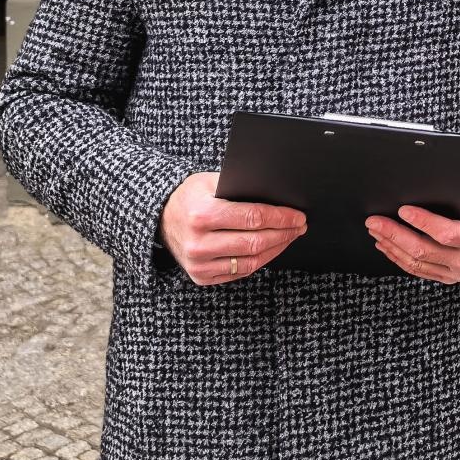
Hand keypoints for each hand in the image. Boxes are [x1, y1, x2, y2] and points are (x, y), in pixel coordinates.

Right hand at [160, 172, 306, 285]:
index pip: (253, 218)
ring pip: (251, 261)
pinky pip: (240, 272)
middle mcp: (198, 243)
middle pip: (255, 242)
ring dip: (277, 249)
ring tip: (290, 236)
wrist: (160, 217)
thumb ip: (240, 188)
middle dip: (284, 233)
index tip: (298, 216)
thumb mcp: (211, 182)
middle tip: (300, 226)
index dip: (281, 218)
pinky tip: (272, 249)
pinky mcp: (201, 276)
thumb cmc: (191, 196)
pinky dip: (261, 260)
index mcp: (202, 215)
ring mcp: (199, 264)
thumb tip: (279, 196)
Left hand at [366, 161, 459, 283]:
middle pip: (423, 250)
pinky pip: (417, 270)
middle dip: (395, 234)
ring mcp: (454, 271)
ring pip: (416, 263)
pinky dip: (398, 258)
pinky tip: (385, 245)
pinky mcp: (446, 276)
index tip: (404, 209)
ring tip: (375, 230)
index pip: (446, 233)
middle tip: (375, 220)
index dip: (423, 222)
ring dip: (392, 246)